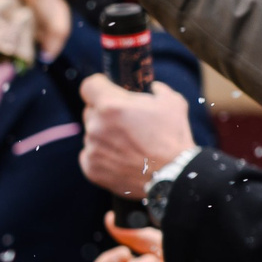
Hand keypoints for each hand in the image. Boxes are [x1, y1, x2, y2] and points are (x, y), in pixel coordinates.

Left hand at [77, 74, 194, 200]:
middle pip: (91, 111)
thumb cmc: (173, 137)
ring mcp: (91, 148)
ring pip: (92, 134)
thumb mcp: (172, 102)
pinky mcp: (90, 167)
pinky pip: (91, 154)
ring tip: (130, 144)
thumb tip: (152, 87)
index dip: (99, 86)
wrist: (173, 176)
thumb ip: (156, 89)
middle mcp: (95, 126)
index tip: (106, 89)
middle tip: (127, 122)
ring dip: (106, 135)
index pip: (89, 86)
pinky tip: (122, 158)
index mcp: (110, 105)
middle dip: (106, 113)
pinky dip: (103, 155)